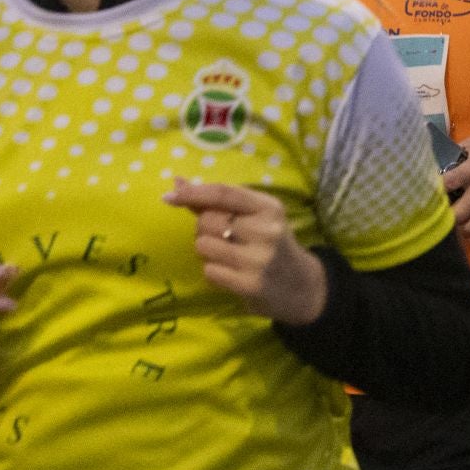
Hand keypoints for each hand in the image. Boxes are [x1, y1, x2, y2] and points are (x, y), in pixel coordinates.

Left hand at [164, 179, 327, 325]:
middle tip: (223, 238)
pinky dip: (214, 272)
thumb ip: (215, 202)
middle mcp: (267, 230)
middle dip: (205, 229)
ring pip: (204, 245)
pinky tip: (232, 273)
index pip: (224, 193)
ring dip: (208, 251)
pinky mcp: (250, 284)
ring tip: (228, 256)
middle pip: (208, 220)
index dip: (194, 192)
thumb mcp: (254, 218)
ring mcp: (259, 259)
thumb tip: (176, 183)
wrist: (301, 287)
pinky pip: (209, 270)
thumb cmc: (269, 245)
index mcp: (269, 208)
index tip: (169, 196)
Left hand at [443, 139, 469, 243]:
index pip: (449, 182)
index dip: (435, 190)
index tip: (427, 193)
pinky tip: (466, 233)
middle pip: (459, 213)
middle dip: (446, 217)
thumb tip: (436, 158)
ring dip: (458, 229)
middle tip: (439, 216)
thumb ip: (456, 150)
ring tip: (452, 224)